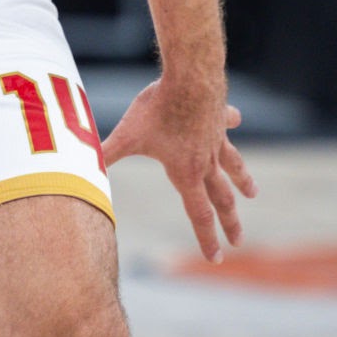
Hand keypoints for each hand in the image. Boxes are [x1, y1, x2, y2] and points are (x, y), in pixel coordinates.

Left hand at [101, 76, 256, 261]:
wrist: (190, 78)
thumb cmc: (157, 108)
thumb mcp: (127, 135)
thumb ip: (106, 155)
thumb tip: (84, 171)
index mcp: (186, 173)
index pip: (198, 214)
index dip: (206, 238)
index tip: (216, 258)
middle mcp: (206, 161)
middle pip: (220, 199)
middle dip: (229, 222)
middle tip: (238, 241)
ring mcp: (216, 140)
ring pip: (233, 166)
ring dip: (242, 182)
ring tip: (252, 193)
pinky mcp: (219, 117)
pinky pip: (227, 123)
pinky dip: (231, 123)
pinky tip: (235, 119)